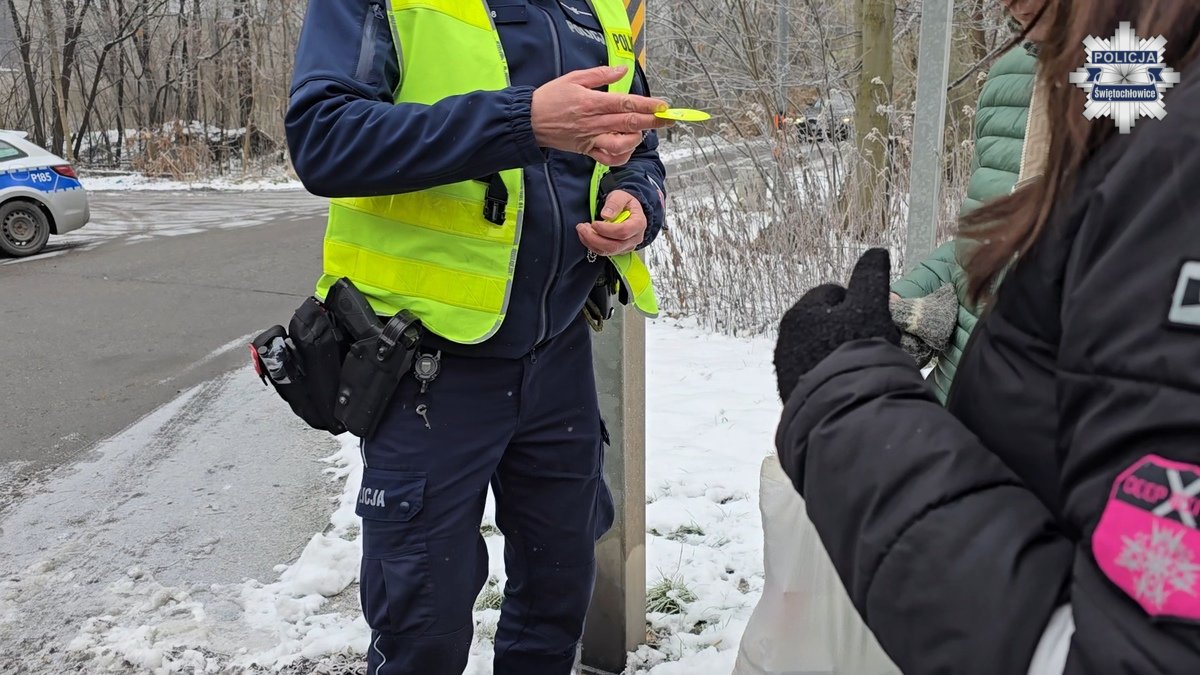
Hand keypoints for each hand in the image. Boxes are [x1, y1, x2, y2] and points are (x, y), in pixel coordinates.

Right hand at [532, 66, 672, 165]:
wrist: (529, 121)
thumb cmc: (551, 97)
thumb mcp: (574, 78)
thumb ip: (601, 74)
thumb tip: (623, 70)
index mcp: (591, 102)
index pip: (625, 104)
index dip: (647, 105)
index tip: (662, 105)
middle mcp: (593, 122)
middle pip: (629, 123)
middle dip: (652, 122)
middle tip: (669, 119)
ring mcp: (591, 139)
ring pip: (621, 144)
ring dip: (636, 139)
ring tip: (641, 131)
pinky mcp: (587, 151)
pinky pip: (609, 159)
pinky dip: (622, 155)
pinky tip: (627, 147)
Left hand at [576, 190, 645, 256]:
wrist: (628, 210)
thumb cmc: (625, 203)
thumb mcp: (621, 196)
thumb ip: (614, 203)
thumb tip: (606, 215)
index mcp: (638, 223)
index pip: (623, 232)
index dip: (607, 230)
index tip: (594, 223)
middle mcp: (634, 238)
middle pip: (614, 245)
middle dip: (594, 238)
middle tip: (582, 227)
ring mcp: (626, 246)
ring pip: (607, 251)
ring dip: (591, 242)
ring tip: (582, 229)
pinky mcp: (618, 250)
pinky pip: (604, 252)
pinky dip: (591, 245)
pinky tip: (585, 235)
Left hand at [773, 248, 900, 400]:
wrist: (840, 408)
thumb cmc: (856, 351)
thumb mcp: (870, 307)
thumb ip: (871, 276)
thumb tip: (875, 251)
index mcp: (800, 312)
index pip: (833, 294)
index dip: (858, 303)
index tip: (873, 320)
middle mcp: (786, 337)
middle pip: (825, 322)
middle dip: (846, 328)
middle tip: (869, 344)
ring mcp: (786, 367)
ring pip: (820, 348)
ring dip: (838, 351)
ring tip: (860, 365)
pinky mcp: (791, 391)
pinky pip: (816, 373)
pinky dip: (830, 373)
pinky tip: (847, 382)